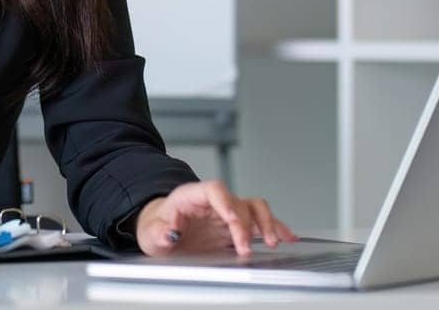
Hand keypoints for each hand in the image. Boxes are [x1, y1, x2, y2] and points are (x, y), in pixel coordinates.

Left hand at [134, 180, 295, 257]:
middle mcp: (214, 202)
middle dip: (244, 226)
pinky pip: (259, 221)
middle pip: (237, 203)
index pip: (214, 190)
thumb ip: (159, 232)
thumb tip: (169, 232)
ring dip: (266, 223)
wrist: (162, 232)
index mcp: (192, 196)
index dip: (225, 202)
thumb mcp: (150, 232)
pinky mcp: (236, 226)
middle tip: (245, 249)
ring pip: (254, 208)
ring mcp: (227, 213)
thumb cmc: (157, 227)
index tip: (232, 220)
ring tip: (273, 241)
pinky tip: (287, 236)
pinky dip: (274, 227)